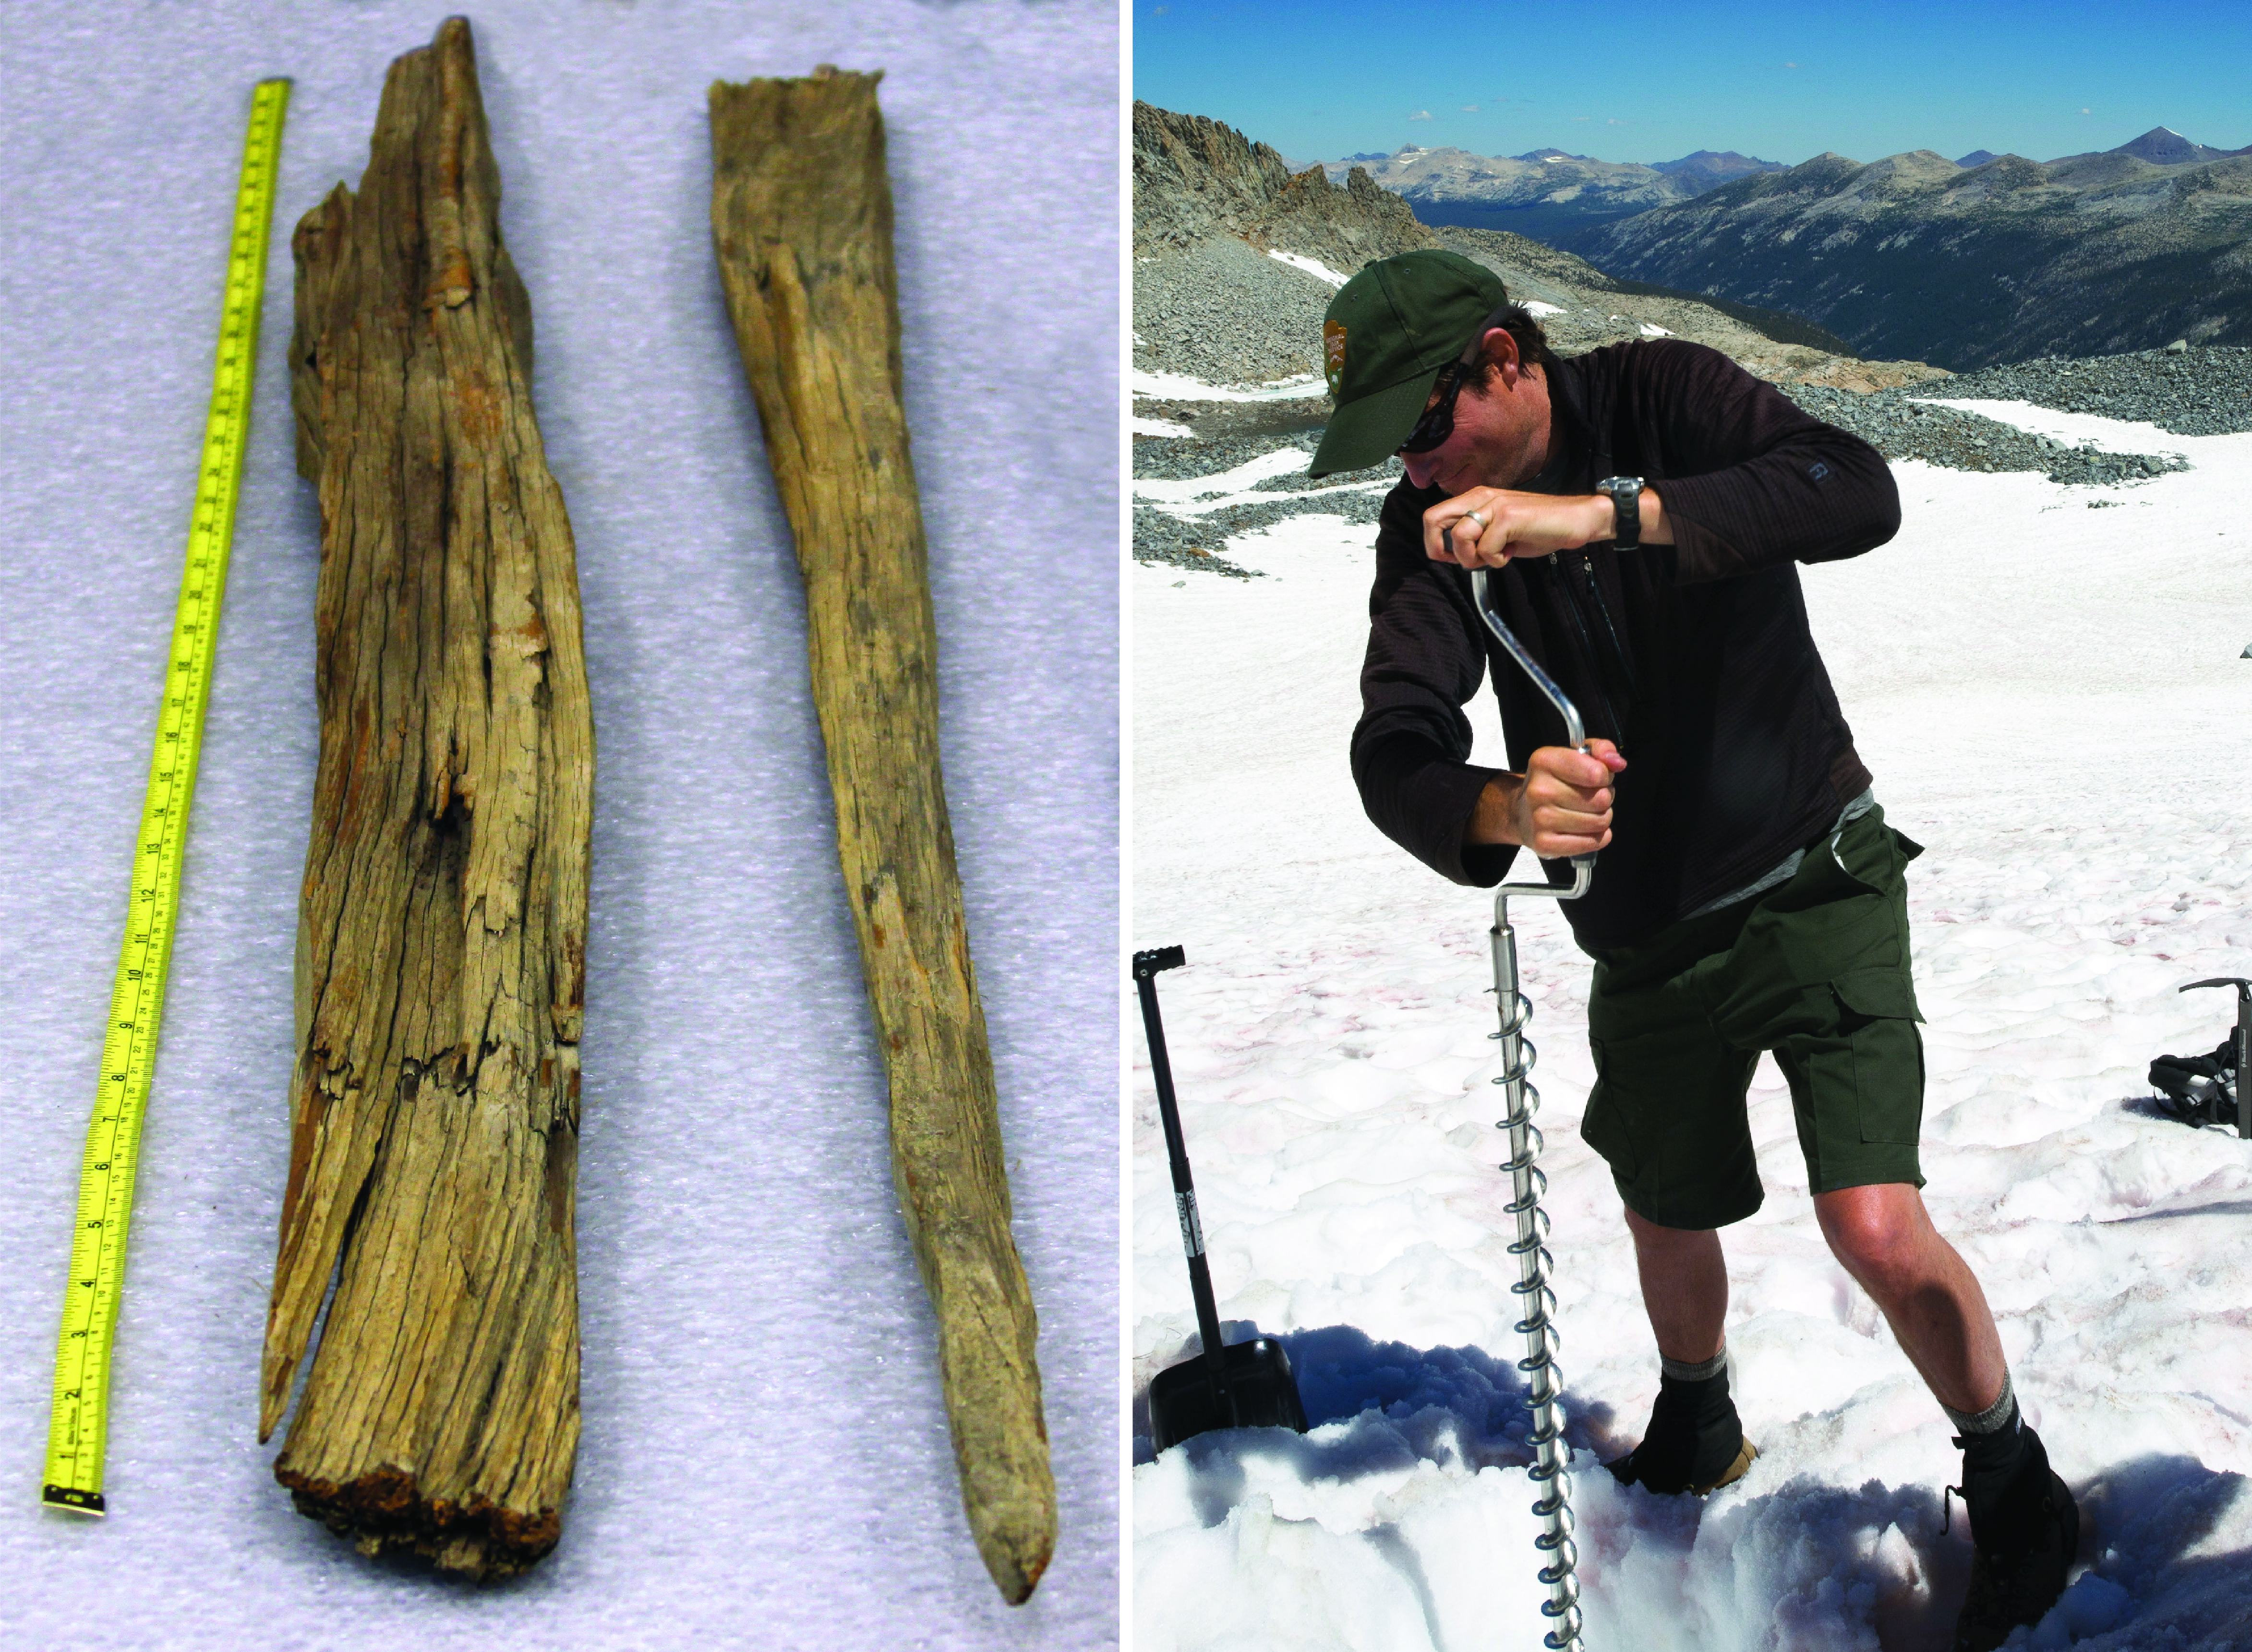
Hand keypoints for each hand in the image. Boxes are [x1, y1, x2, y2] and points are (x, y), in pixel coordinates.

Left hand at [1423, 485, 1668, 566]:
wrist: (1575, 520)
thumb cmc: (1538, 528)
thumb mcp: (1498, 530)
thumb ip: (1475, 535)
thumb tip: (1452, 554)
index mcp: (1476, 497)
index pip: (1433, 515)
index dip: (1432, 542)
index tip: (1450, 557)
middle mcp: (1481, 496)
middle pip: (1433, 520)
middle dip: (1443, 549)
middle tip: (1467, 560)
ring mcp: (1495, 505)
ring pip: (1460, 537)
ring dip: (1474, 558)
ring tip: (1497, 556)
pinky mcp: (1509, 517)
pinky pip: (1486, 549)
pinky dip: (1497, 560)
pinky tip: (1512, 553)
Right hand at [1466, 740, 1626, 855]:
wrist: (1521, 812)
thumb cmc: (1555, 782)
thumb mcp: (1575, 756)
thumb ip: (1601, 750)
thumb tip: (1618, 763)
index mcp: (1545, 761)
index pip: (1596, 772)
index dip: (1605, 776)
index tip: (1596, 777)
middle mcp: (1539, 790)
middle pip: (1601, 799)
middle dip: (1604, 798)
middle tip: (1590, 797)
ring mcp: (1540, 819)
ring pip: (1600, 822)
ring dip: (1600, 818)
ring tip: (1586, 813)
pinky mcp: (1544, 843)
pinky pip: (1592, 842)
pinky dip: (1596, 837)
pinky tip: (1584, 830)